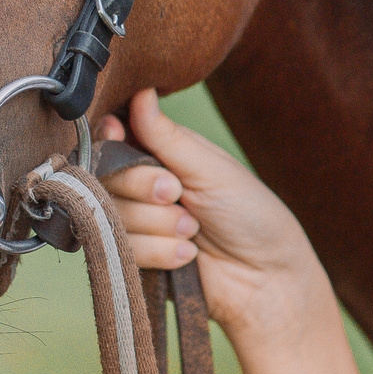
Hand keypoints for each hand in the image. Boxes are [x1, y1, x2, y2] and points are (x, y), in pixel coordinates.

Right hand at [97, 89, 327, 339]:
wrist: (266, 282)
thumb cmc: (251, 216)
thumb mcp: (212, 169)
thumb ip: (168, 137)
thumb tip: (141, 91)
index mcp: (165, 153)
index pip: (116, 135)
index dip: (111, 137)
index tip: (117, 135)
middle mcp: (145, 185)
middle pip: (106, 174)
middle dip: (144, 187)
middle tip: (178, 196)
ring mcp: (139, 222)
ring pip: (111, 214)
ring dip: (158, 225)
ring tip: (194, 232)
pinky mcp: (136, 258)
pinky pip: (121, 249)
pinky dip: (159, 252)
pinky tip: (188, 257)